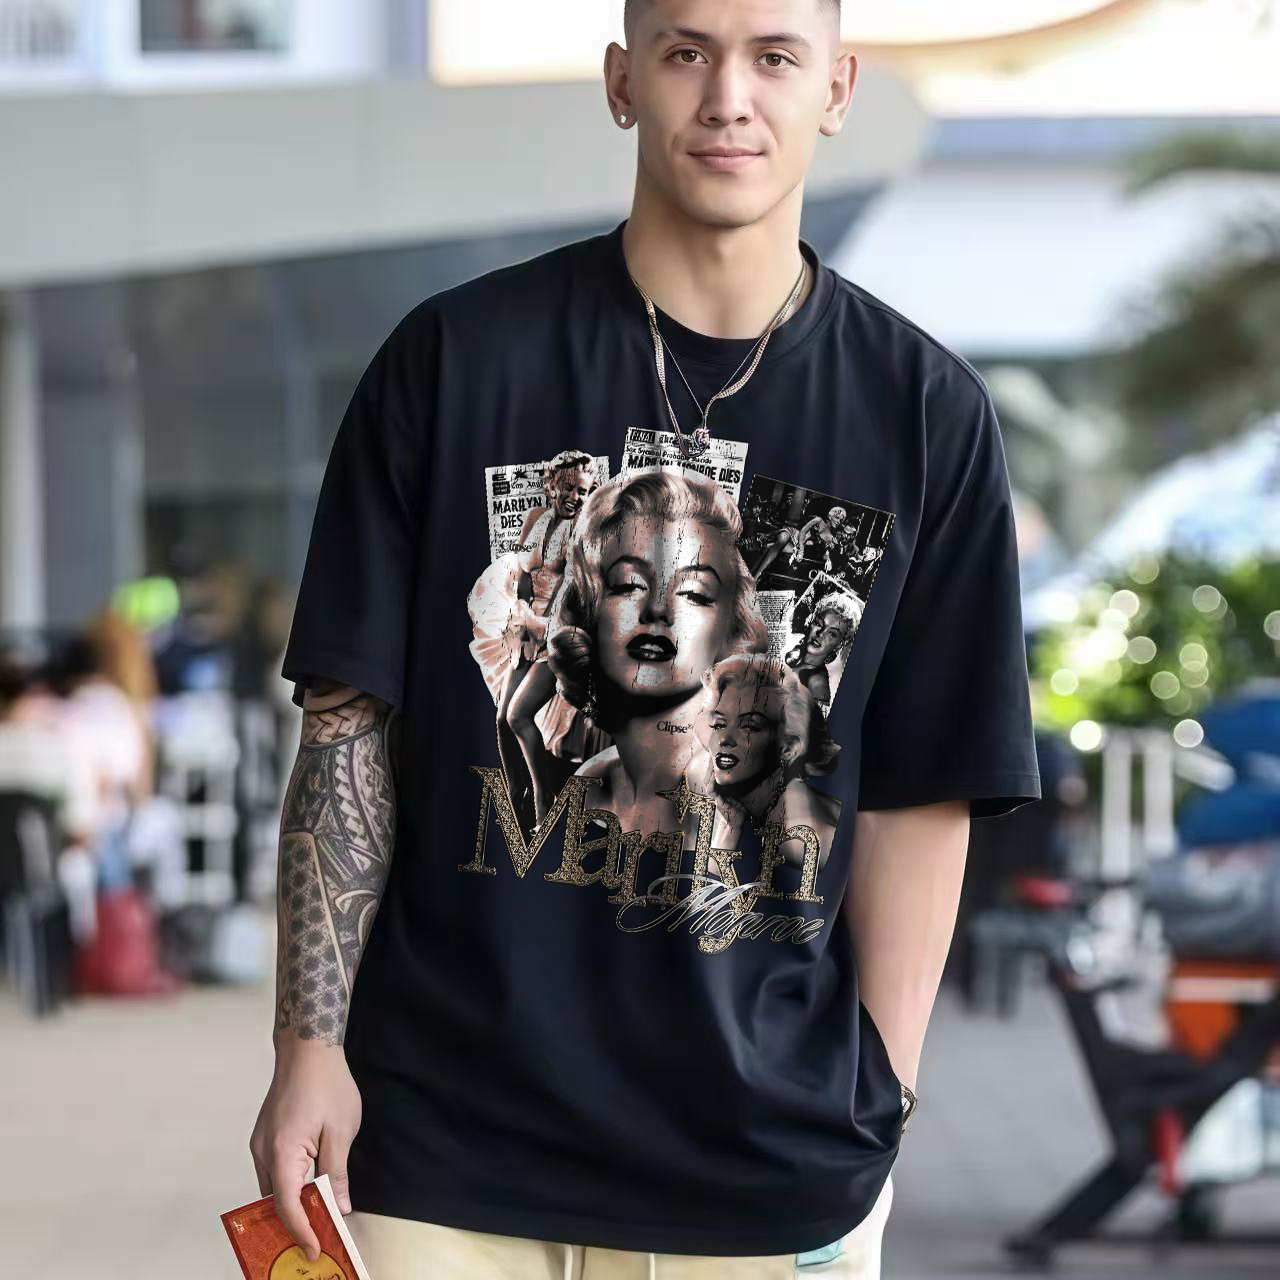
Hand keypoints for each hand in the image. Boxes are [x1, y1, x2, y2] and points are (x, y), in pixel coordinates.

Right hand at [249, 1034, 361, 1262]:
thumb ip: (337, 1173)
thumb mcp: (341, 1131)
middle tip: (319, 1240)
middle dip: (295, 1223)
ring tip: (316, 1219)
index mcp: (281, 1153)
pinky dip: (288, 1184)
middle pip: (275, 1200)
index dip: (301, 1231)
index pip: (287, 1206)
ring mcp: (260, 1142)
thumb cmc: (327, 1084)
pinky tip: (308, 1188)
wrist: (308, 1047)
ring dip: (292, 1203)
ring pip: (272, 1186)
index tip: (314, 1250)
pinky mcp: (264, 1134)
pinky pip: (272, 1170)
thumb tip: (340, 1207)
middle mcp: (263, 1152)